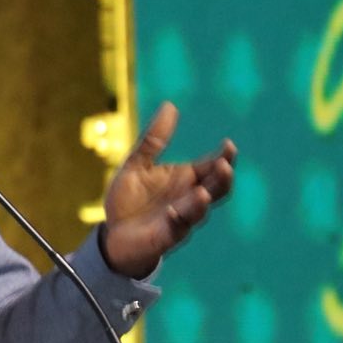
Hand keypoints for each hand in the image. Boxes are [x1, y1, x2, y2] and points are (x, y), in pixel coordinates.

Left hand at [98, 103, 235, 278]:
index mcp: (187, 180)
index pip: (212, 167)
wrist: (113, 235)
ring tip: (203, 192)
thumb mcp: (138, 164)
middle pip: (216, 189)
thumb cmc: (130, 201)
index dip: (224, 157)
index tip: (229, 145)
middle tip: (225, 165)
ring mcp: (180, 220)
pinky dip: (177, 220)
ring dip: (202, 203)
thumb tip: (170, 105)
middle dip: (222, 179)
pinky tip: (173, 211)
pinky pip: (176, 229)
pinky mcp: (165, 237)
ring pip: (199, 212)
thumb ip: (154, 140)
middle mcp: (190, 199)